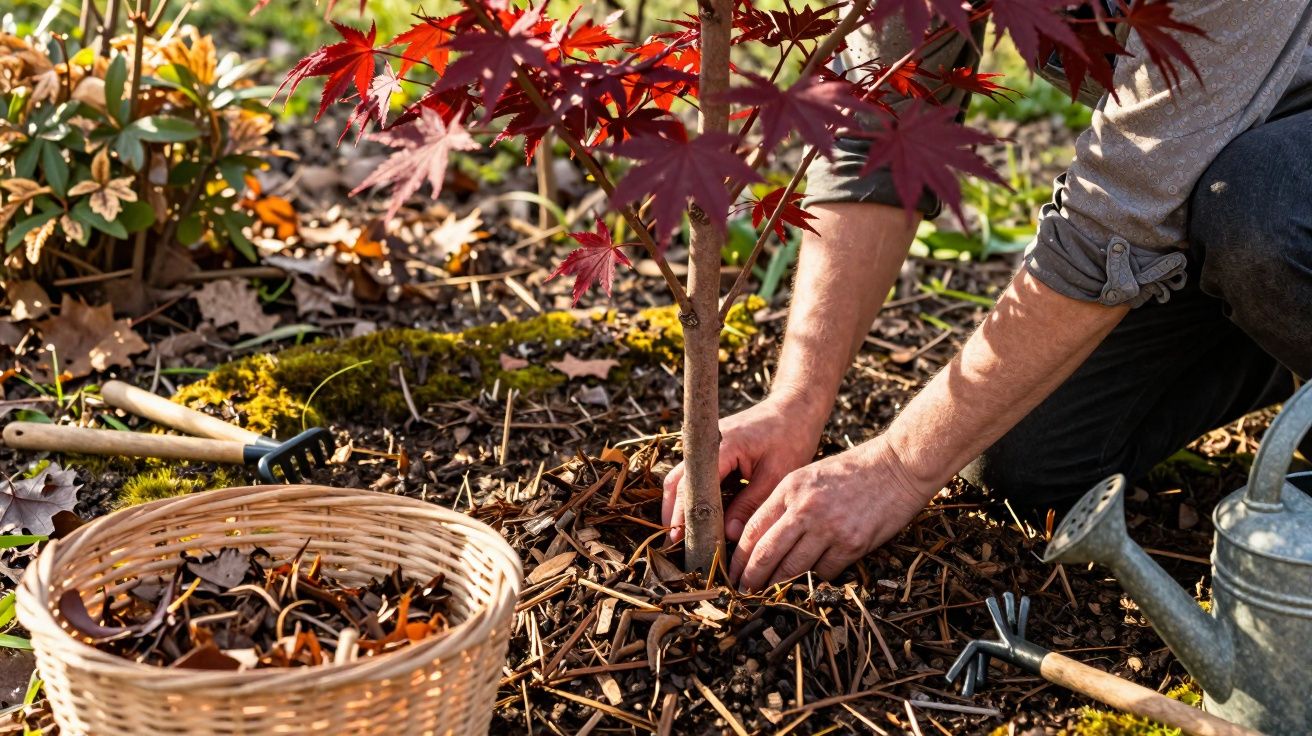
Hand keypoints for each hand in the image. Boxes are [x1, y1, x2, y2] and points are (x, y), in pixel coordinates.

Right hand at [663, 393, 824, 543]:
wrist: (795, 408)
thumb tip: (729, 535)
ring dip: (680, 506)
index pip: (693, 485)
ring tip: (681, 537)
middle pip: (677, 481)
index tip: (680, 539)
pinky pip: (695, 476)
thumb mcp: (776, 475)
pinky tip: (697, 520)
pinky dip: (693, 497)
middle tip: (673, 544)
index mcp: (722, 446)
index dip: (684, 513)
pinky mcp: (712, 451)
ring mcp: (706, 446)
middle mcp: (706, 443)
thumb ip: (750, 504)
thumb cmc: (791, 438)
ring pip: (682, 479)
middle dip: (674, 513)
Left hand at [730, 436, 931, 590]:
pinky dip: (813, 580)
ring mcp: (829, 528)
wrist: (898, 466)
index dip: (738, 556)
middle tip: (742, 593)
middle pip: (765, 553)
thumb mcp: (809, 476)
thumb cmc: (852, 472)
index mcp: (790, 489)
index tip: (731, 572)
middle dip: (750, 578)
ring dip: (777, 586)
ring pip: (792, 568)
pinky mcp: (852, 544)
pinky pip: (823, 573)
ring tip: (767, 596)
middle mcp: (805, 509)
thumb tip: (762, 538)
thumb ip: (785, 504)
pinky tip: (807, 583)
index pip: (752, 529)